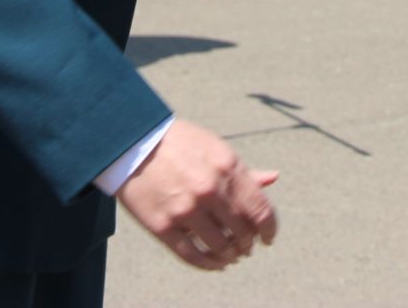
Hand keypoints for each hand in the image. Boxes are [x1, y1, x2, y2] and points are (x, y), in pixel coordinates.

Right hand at [117, 119, 277, 270]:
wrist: (133, 143)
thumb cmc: (180, 144)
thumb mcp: (215, 148)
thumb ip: (244, 171)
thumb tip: (274, 178)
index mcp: (227, 167)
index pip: (261, 210)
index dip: (269, 230)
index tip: (268, 238)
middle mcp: (210, 190)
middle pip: (243, 232)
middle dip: (248, 243)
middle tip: (246, 247)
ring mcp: (186, 209)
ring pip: (220, 247)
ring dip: (230, 255)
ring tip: (230, 255)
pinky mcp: (164, 226)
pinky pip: (193, 256)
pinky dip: (208, 264)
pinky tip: (214, 263)